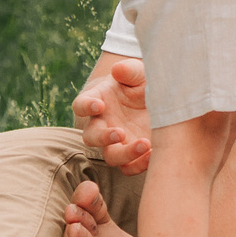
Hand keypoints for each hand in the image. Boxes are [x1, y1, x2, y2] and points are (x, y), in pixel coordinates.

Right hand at [74, 55, 151, 174]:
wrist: (154, 97)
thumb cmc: (138, 82)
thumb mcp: (137, 73)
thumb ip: (128, 70)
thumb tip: (118, 69)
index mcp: (96, 101)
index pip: (81, 105)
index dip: (86, 106)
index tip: (99, 105)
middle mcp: (101, 125)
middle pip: (91, 137)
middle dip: (103, 137)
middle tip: (120, 132)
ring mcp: (116, 142)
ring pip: (110, 156)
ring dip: (125, 154)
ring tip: (145, 144)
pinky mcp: (131, 154)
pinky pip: (129, 167)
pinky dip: (139, 164)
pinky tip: (154, 154)